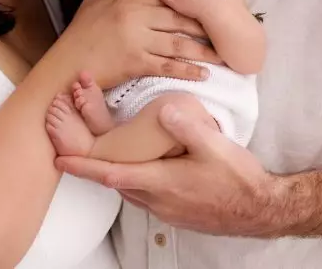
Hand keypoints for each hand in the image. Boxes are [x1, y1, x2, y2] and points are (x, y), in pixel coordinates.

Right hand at [53, 0, 220, 87]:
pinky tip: (203, 73)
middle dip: (204, 25)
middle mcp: (135, 16)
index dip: (190, 2)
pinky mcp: (136, 62)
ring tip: (221, 54)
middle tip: (224, 31)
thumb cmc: (78, 35)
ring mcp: (137, 39)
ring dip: (203, 49)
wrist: (66, 64)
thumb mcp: (89, 2)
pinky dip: (188, 70)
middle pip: (179, 17)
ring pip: (178, 42)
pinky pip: (168, 65)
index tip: (209, 6)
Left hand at [55, 102, 278, 235]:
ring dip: (111, 173)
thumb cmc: (238, 179)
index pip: (112, 174)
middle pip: (114, 182)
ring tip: (99, 155)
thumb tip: (163, 110)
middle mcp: (157, 200)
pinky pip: (142, 194)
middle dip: (92, 167)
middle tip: (72, 150)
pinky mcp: (175, 211)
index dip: (84, 167)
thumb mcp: (216, 147)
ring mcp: (165, 209)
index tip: (60, 160)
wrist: (261, 209)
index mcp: (161, 182)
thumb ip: (188, 128)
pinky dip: (130, 179)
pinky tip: (136, 167)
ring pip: (128, 189)